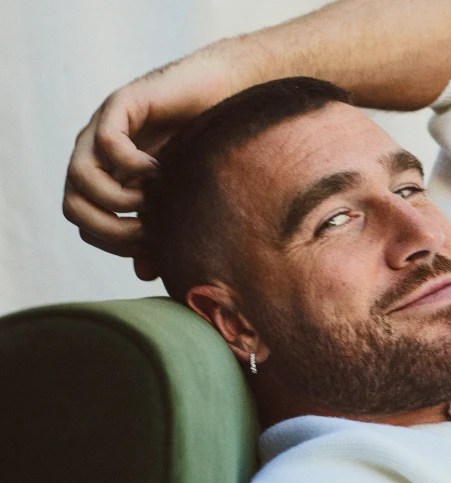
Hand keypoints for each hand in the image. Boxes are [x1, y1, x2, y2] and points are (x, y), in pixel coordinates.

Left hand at [63, 52, 238, 278]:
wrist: (230, 96)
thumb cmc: (211, 149)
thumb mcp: (184, 200)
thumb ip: (162, 233)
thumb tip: (143, 272)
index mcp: (107, 179)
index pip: (85, 224)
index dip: (114, 243)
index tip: (153, 243)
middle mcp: (96, 155)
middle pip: (72, 206)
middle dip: (111, 229)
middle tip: (150, 229)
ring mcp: (105, 128)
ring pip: (78, 177)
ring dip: (119, 199)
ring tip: (155, 196)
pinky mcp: (123, 104)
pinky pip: (107, 143)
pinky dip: (131, 164)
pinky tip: (160, 168)